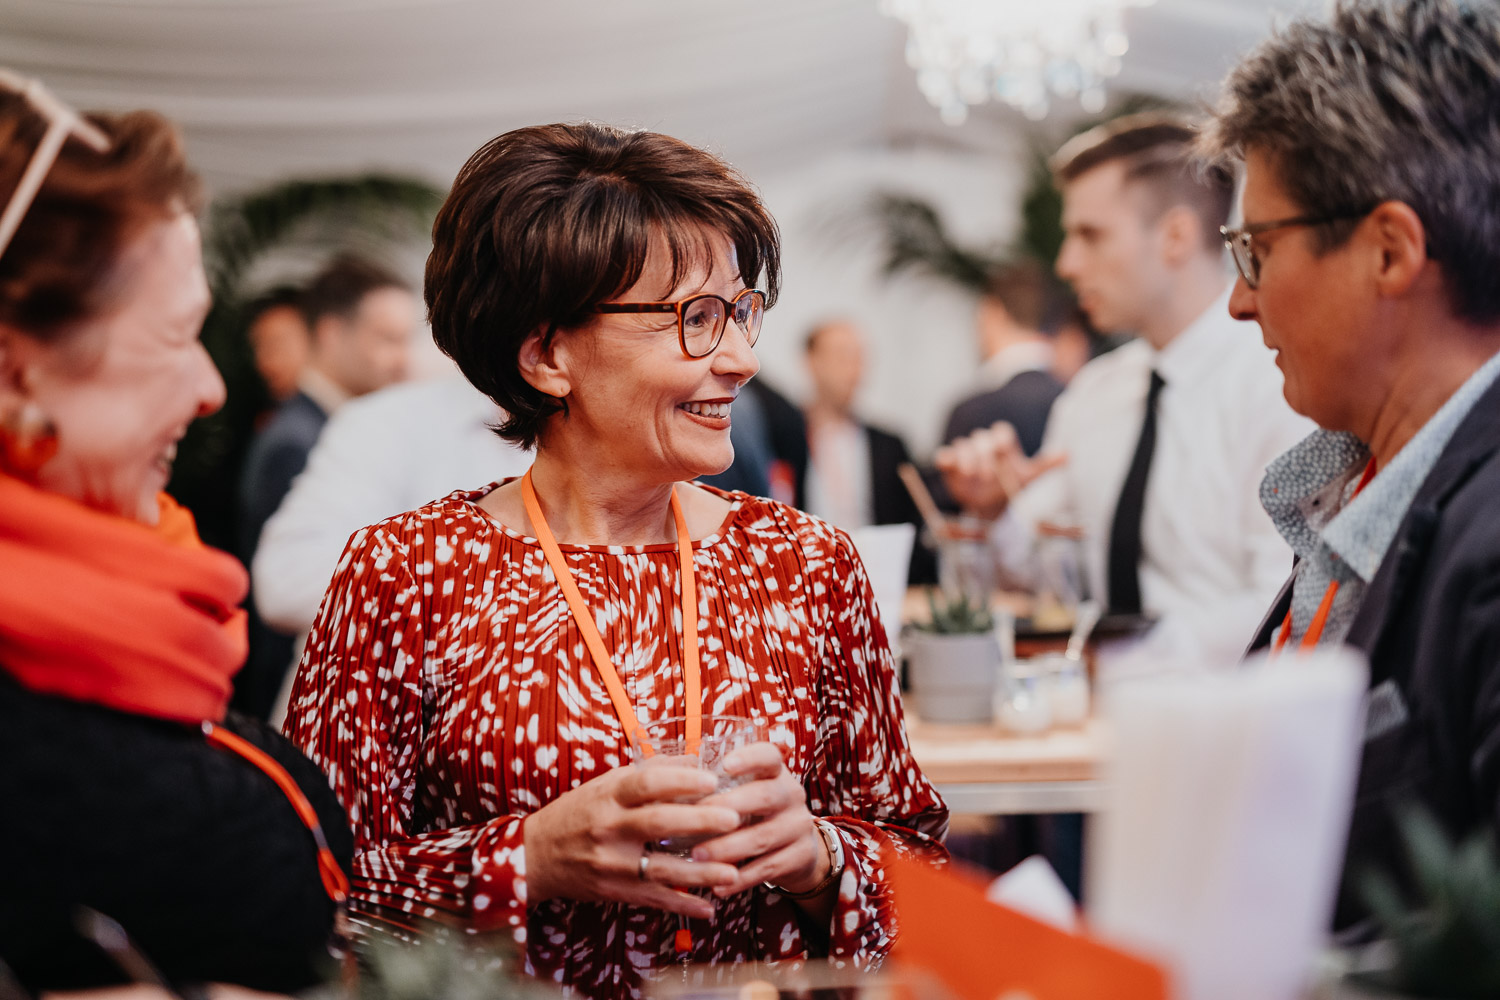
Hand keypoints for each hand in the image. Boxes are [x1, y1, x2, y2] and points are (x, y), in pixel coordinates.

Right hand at [523, 763, 742, 919]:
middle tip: (734, 819)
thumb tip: (694, 759)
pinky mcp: (613, 891)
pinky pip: (653, 899)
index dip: (681, 781)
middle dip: (699, 822)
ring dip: (700, 872)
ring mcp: (611, 863)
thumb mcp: (605, 785)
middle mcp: (609, 828)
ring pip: (660, 868)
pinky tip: (709, 907)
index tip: (712, 781)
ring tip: (733, 871)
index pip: (647, 783)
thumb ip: (648, 773)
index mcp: (608, 796)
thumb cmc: (579, 812)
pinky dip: (682, 905)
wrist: (537, 855)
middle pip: (658, 822)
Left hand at [690, 742, 829, 898]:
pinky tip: (718, 885)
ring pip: (763, 837)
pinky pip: (769, 868)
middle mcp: (792, 794)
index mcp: (776, 772)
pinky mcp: (801, 856)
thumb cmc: (755, 813)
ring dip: (727, 848)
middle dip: (727, 808)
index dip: (749, 758)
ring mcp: (799, 826)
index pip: (769, 755)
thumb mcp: (746, 792)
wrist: (797, 848)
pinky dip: (741, 879)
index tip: (725, 765)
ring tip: (698, 857)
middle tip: (695, 819)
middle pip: (764, 796)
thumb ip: (717, 785)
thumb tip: (672, 778)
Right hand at [934, 421, 1066, 518]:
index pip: (1001, 432)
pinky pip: (944, 455)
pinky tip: (947, 465)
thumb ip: (1044, 465)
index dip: (1000, 440)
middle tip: (987, 476)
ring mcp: (965, 453)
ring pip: (963, 444)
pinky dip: (945, 458)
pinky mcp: (950, 463)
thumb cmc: (1008, 486)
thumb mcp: (1027, 477)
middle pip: (981, 438)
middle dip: (984, 454)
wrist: (988, 505)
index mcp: (1002, 444)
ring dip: (966, 457)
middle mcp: (983, 445)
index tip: (1002, 451)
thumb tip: (1068, 455)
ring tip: (970, 475)